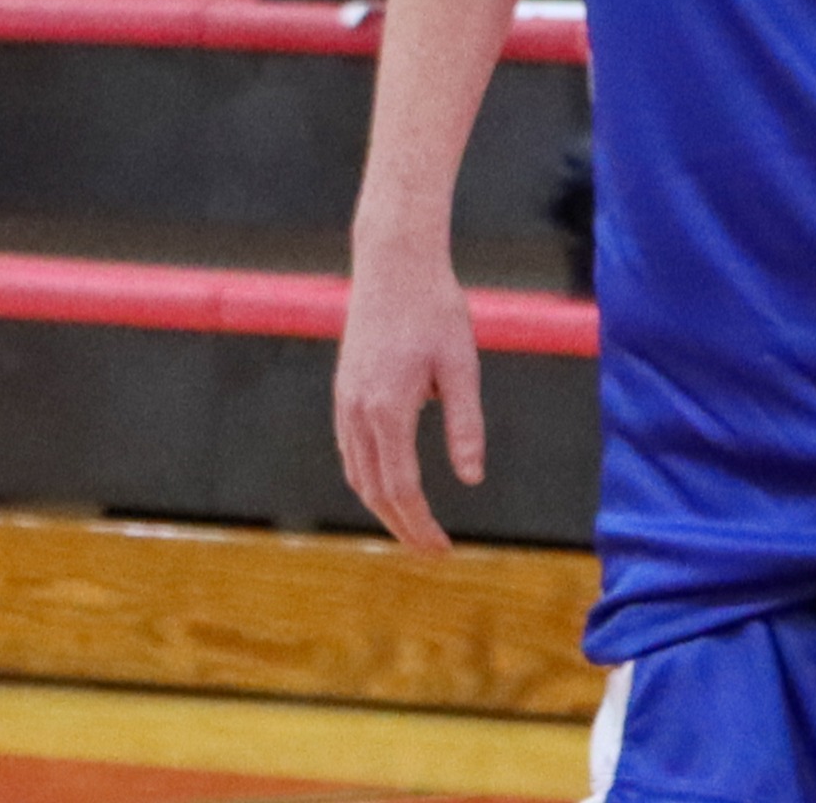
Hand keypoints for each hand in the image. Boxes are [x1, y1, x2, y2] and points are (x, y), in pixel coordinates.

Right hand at [329, 241, 482, 551]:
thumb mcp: (461, 368)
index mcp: (388, 409)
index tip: (443, 551)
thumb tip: (470, 479)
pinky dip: (368, 479)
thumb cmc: (435, 310)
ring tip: (414, 527)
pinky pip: (350, 450)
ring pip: (357, 473)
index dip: (421, 526)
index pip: (402, 488)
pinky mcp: (345, 389)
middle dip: (403, 527)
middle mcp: (358, 410)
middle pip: (374, 490)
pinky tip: (388, 485)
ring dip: (383, 507)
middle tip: (433, 553)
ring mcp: (346, 399)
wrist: (393, 262)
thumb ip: (465, 426)